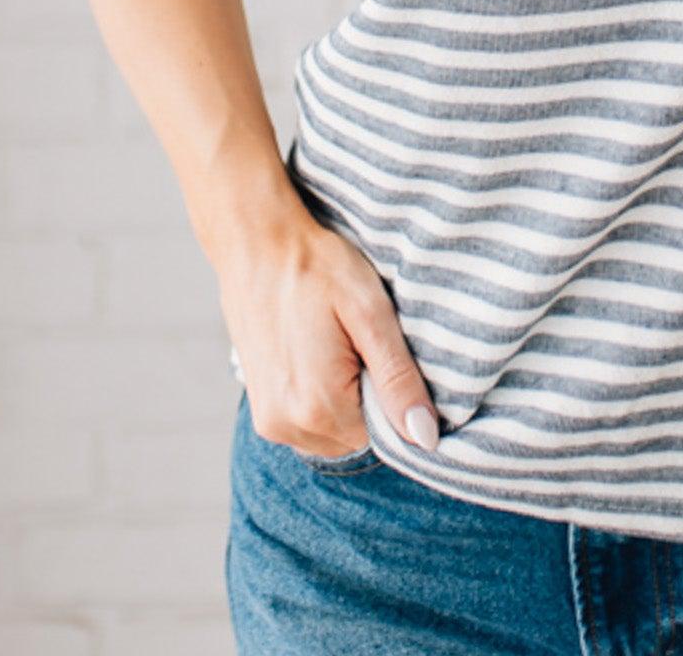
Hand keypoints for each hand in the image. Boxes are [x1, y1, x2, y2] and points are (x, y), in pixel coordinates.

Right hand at [217, 215, 440, 458]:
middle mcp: (287, 426)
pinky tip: (317, 353)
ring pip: (332, 433)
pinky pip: (307, 422)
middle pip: (356, 436)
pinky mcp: (260, 409)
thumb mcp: (370, 313)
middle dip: (367, 396)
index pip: (384, 434)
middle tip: (357, 341)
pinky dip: (320, 397)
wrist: (257, 245)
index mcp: (318, 408)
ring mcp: (269, 421)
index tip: (378, 349)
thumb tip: (425, 438)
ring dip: (343, 399)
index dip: (393, 394)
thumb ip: (399, 380)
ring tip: (335, 343)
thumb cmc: (317, 268)